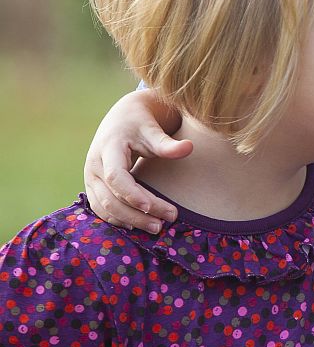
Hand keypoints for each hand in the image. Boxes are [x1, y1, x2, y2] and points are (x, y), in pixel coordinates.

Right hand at [83, 89, 187, 232]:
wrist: (122, 118)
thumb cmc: (140, 123)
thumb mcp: (152, 129)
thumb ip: (167, 143)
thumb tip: (189, 147)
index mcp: (108, 148)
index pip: (116, 176)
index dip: (132, 194)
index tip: (152, 207)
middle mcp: (94, 165)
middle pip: (110, 198)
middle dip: (136, 215)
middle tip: (163, 224)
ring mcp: (90, 178)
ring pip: (104, 208)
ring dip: (128, 221)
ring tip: (156, 227)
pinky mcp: (93, 187)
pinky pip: (101, 209)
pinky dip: (117, 220)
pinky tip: (137, 226)